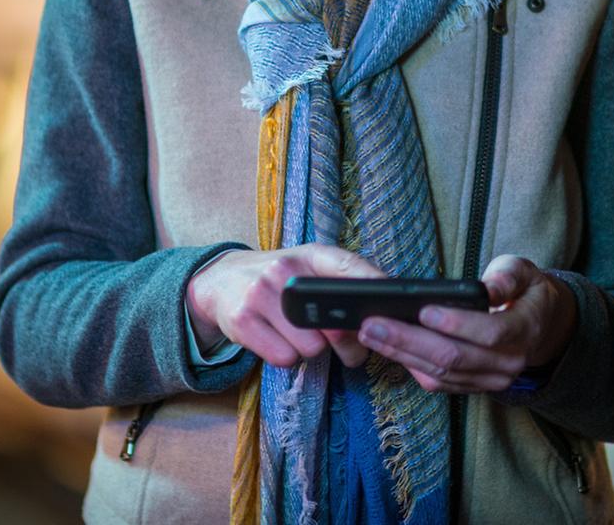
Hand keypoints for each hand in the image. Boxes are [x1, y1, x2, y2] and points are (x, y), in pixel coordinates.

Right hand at [186, 244, 384, 368]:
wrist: (220, 281)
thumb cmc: (279, 281)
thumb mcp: (308, 269)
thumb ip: (341, 284)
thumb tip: (380, 317)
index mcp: (309, 255)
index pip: (347, 265)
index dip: (372, 284)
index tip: (392, 305)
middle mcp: (284, 270)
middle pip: (334, 325)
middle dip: (346, 343)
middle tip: (350, 349)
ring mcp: (261, 294)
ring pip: (311, 348)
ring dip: (311, 350)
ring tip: (300, 336)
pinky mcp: (242, 320)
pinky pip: (283, 358)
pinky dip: (286, 357)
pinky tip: (278, 340)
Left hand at [357, 254, 577, 393]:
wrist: (542, 328)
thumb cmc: (528, 293)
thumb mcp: (527, 273)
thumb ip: (508, 277)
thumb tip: (489, 287)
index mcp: (524, 329)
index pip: (489, 333)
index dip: (456, 323)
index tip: (423, 310)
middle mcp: (508, 362)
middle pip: (454, 358)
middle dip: (409, 341)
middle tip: (373, 323)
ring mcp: (490, 380)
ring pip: (441, 374)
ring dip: (402, 355)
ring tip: (370, 333)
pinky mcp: (474, 387)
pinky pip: (439, 384)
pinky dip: (411, 367)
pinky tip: (388, 349)